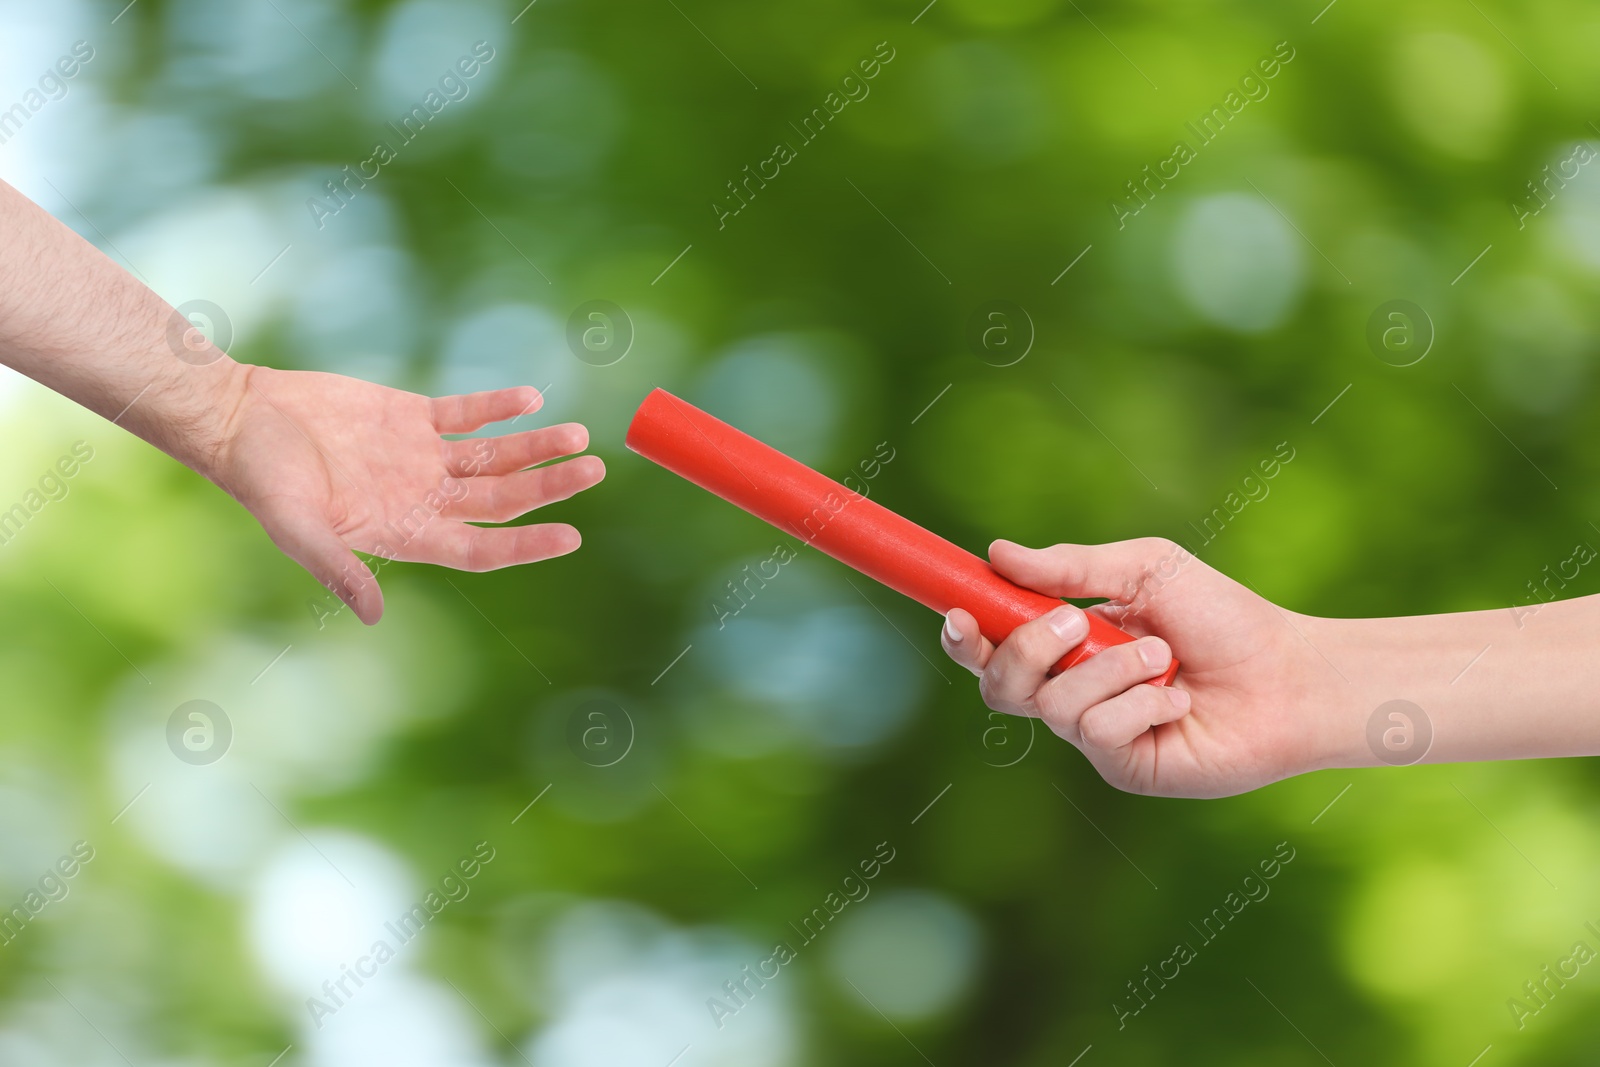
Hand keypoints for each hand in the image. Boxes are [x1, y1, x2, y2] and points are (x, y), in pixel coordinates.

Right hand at [206, 366, 603, 623]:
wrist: (239, 418)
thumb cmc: (261, 479)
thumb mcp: (295, 529)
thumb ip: (337, 568)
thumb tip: (372, 615)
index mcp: (406, 533)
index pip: (482, 547)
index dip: (527, 545)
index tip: (571, 537)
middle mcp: (424, 498)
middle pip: (501, 498)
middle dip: (548, 487)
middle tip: (593, 469)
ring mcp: (422, 457)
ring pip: (495, 455)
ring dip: (536, 446)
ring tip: (579, 436)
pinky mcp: (412, 415)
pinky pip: (467, 414)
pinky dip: (499, 407)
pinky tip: (531, 399)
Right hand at [940, 538, 1332, 797]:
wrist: (1287, 676)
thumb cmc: (1222, 617)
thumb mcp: (1145, 571)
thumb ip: (1071, 567)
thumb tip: (997, 553)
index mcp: (1067, 641)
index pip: (992, 644)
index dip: (964, 634)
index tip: (958, 611)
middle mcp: (1071, 690)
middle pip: (999, 684)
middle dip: (1027, 648)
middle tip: (1075, 621)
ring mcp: (1094, 733)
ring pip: (1052, 705)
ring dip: (1108, 670)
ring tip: (1163, 658)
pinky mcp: (1122, 766)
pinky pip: (1097, 733)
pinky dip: (1139, 706)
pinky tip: (1178, 702)